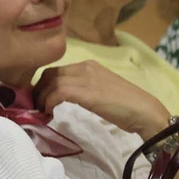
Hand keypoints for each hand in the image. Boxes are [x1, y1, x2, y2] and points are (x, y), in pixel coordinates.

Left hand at [33, 61, 172, 137]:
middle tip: (36, 106)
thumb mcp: (100, 91)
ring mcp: (85, 77)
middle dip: (38, 90)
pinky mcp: (85, 91)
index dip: (44, 84)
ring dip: (41, 98)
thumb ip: (83, 89)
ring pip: (51, 82)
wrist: (142, 110)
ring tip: (42, 112)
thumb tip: (63, 98)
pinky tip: (49, 113)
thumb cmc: (125, 106)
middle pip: (49, 74)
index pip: (57, 70)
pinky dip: (49, 103)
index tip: (40, 99)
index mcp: (89, 65)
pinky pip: (57, 93)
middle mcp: (85, 66)